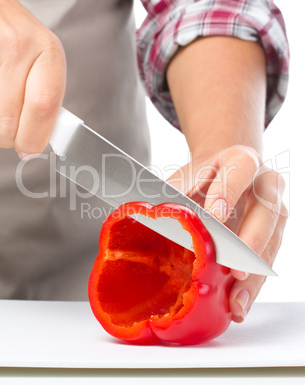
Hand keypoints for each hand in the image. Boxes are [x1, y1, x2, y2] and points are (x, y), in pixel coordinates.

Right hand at [0, 0, 65, 158]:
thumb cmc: (19, 39)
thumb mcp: (41, 64)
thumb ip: (44, 99)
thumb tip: (37, 141)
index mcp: (48, 52)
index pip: (44, 105)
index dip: (34, 136)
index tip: (30, 149)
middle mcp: (22, 44)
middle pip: (11, 115)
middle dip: (9, 137)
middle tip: (10, 138)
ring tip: (3, 114)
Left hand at [167, 145, 287, 322]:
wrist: (224, 172)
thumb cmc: (204, 176)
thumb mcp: (188, 175)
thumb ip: (174, 193)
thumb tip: (146, 217)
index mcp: (242, 160)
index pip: (240, 170)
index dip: (228, 192)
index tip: (214, 215)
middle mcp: (266, 184)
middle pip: (266, 212)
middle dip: (251, 242)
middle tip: (236, 268)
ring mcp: (274, 211)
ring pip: (271, 244)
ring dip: (254, 276)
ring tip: (236, 301)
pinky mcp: (274, 235)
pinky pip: (267, 262)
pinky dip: (253, 285)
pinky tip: (239, 303)